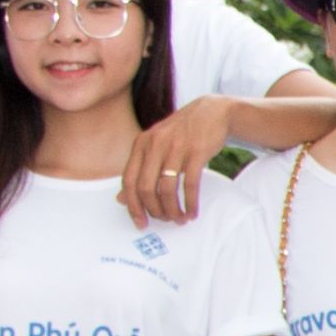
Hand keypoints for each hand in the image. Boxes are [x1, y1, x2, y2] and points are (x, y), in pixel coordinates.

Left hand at [120, 101, 233, 224]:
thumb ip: (139, 169)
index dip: (133, 206)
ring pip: (167, 189)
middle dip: (155, 210)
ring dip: (173, 209)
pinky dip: (190, 202)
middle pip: (146, 188)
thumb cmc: (184, 132)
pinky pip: (189, 184)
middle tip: (165, 220)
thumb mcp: (157, 146)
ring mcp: (175, 147)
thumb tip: (121, 198)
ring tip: (180, 218)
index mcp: (141, 143)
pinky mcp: (196, 151)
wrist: (213, 112)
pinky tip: (193, 211)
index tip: (140, 222)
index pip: (129, 181)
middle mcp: (155, 144)